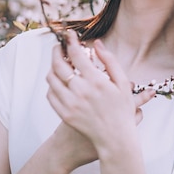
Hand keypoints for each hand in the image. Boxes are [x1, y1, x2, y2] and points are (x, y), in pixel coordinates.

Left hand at [46, 31, 154, 160]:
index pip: (76, 54)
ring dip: (53, 67)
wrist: (115, 139)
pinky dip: (52, 84)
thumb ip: (110, 61)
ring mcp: (70, 104)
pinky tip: (59, 81)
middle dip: (56, 51)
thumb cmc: (122, 110)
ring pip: (51, 79)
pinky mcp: (64, 114)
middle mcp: (81, 91)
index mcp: (96, 81)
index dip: (70, 41)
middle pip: (58, 64)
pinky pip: (51, 95)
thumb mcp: (122, 83)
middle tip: (60, 46)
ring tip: (59, 63)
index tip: (70, 35)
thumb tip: (97, 43)